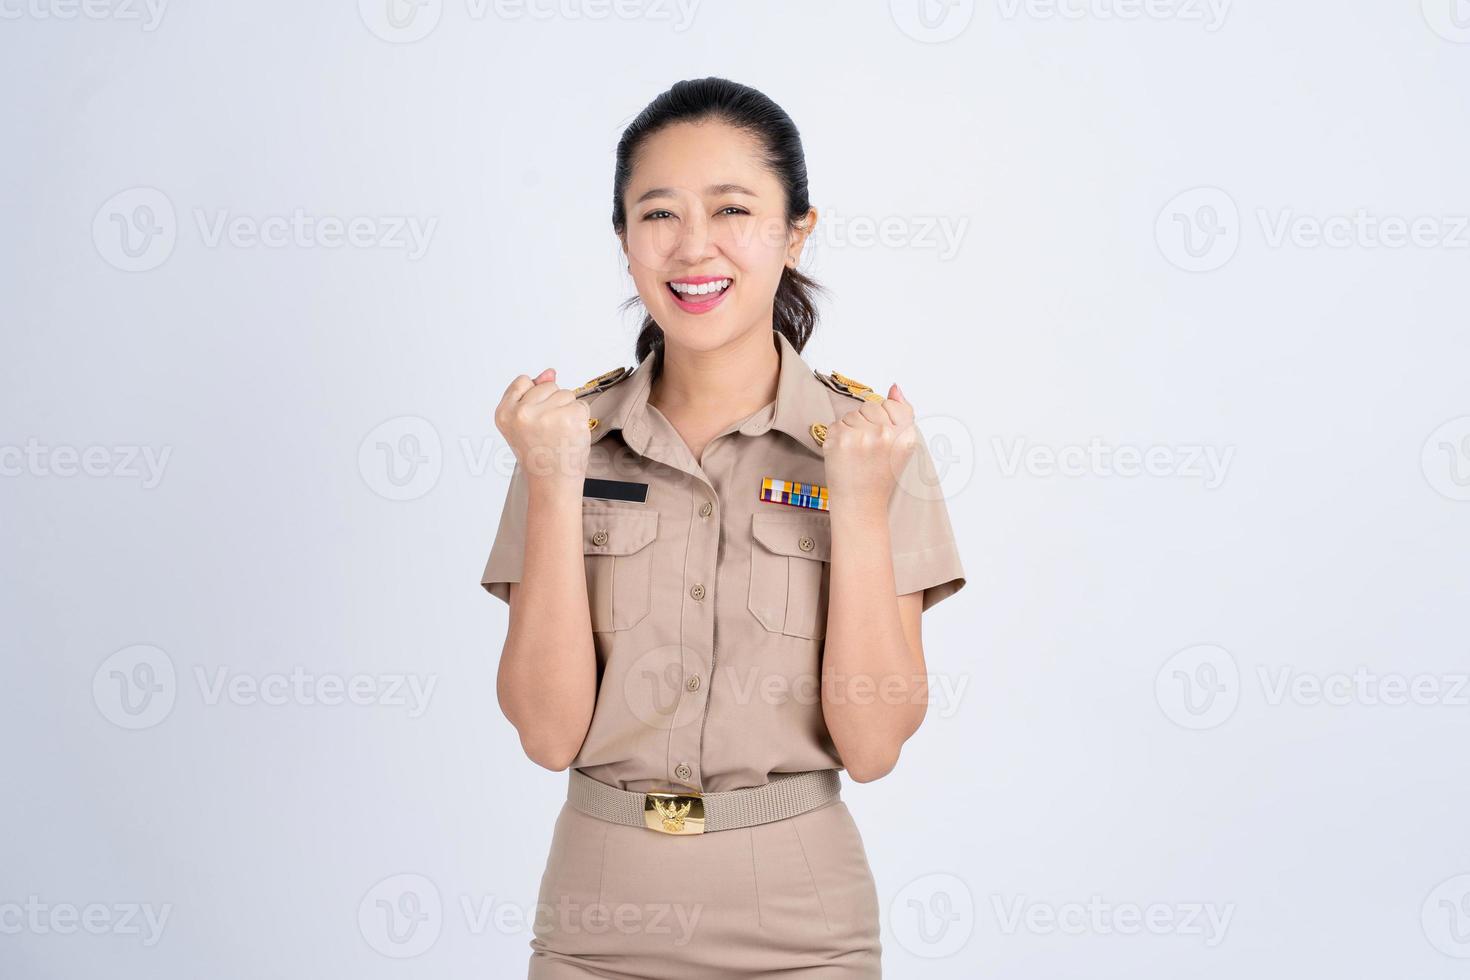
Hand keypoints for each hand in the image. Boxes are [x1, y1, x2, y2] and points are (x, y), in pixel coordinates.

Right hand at [494, 368, 591, 488]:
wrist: (552, 484)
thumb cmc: (539, 456)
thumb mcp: (524, 424)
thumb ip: (532, 394)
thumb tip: (549, 372)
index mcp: (504, 413)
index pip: (524, 381)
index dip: (535, 399)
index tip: (535, 421)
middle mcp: (522, 413)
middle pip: (549, 385)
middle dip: (554, 404)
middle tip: (549, 431)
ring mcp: (546, 416)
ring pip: (567, 394)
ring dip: (569, 412)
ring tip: (560, 434)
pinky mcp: (569, 419)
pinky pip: (582, 405)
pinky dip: (582, 419)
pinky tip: (571, 435)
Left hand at [821, 383, 916, 512]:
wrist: (861, 504)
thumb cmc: (880, 475)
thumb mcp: (901, 446)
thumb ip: (902, 413)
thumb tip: (895, 387)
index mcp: (905, 435)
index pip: (891, 404)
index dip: (883, 420)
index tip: (881, 439)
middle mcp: (886, 434)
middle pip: (870, 406)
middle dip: (866, 423)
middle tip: (868, 449)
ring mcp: (861, 436)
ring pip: (852, 414)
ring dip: (851, 430)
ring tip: (856, 453)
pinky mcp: (840, 439)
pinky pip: (836, 423)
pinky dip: (837, 437)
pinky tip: (845, 454)